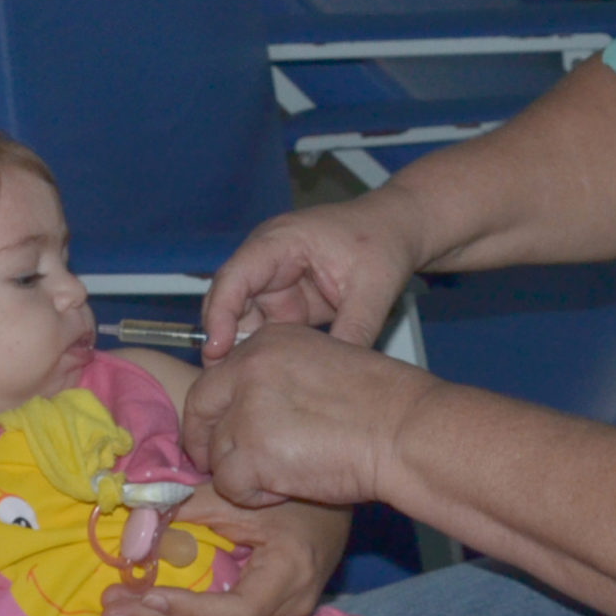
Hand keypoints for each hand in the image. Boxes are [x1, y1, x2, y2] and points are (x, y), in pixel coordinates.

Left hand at [100, 484, 349, 615]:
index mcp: (287, 572)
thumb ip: (186, 508)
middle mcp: (293, 605)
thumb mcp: (238, 494)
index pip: (236, 611)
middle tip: (113, 611)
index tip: (146, 596)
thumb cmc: (289, 491)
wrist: (333, 498)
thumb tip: (134, 528)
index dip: (190, 610)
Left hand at [179, 325, 437, 510]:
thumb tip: (246, 409)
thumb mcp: (319, 365)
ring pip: (216, 452)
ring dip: (241, 472)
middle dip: (204, 442)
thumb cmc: (380, 404)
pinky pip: (230, 485)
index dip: (215, 411)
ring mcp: (247, 409)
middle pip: (200, 408)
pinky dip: (252, 496)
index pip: (216, 377)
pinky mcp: (252, 452)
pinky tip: (284, 490)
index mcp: (266, 341)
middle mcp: (248, 367)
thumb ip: (276, 378)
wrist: (403, 430)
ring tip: (282, 476)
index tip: (219, 432)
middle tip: (220, 467)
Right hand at [199, 194, 425, 360]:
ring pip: (242, 321)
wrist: (397, 232)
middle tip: (221, 378)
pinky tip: (269, 378)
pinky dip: (263, 353)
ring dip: (242, 349)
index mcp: (280, 241)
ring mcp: (274, 283)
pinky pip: (266, 332)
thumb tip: (335, 378)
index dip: (219, 312)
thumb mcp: (373, 288)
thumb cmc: (382, 241)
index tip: (217, 349)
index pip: (235, 275)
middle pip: (228, 300)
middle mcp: (267, 260)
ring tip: (245, 383)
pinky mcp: (286, 304)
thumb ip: (354, 330)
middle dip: (222, 338)